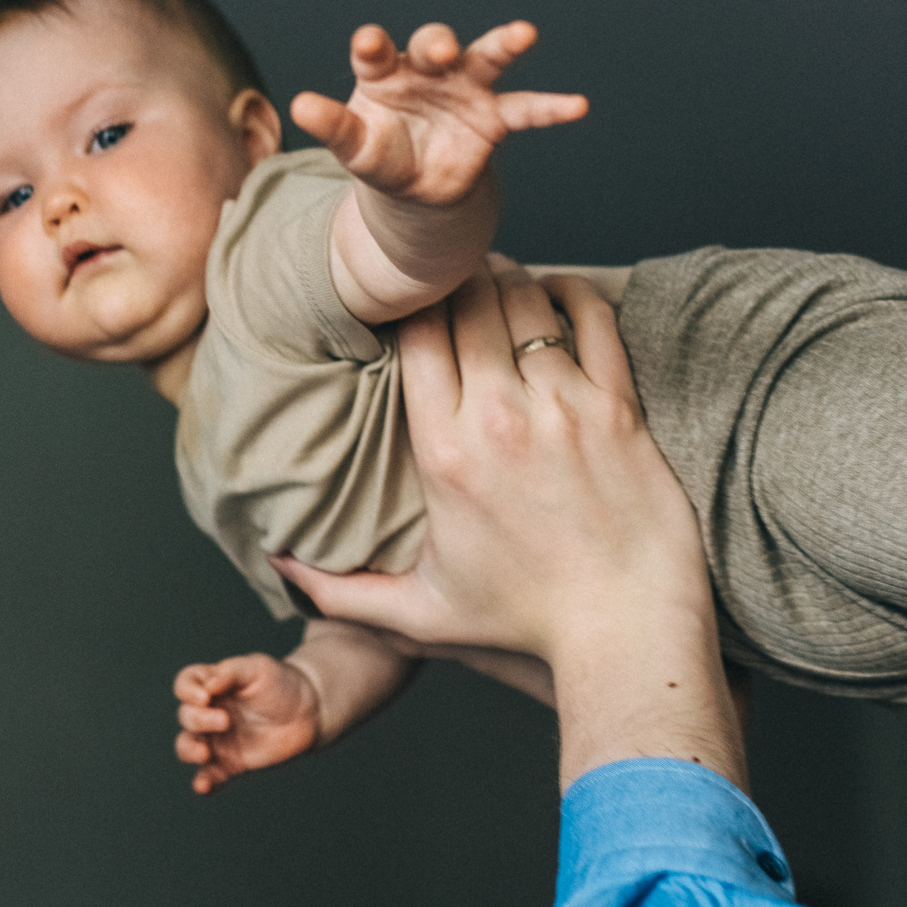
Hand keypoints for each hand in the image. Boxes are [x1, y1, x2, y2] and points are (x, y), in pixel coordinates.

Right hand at [173, 654, 321, 794]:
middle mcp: (208, 712)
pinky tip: (203, 786)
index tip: (205, 697)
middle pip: (186, 716)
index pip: (184, 685)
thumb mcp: (258, 668)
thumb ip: (231, 672)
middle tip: (226, 721)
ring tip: (204, 754)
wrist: (307, 712)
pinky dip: (202, 783)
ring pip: (187, 747)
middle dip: (199, 720)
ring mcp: (217, 740)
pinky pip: (209, 776)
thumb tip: (208, 686)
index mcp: (211, 686)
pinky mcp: (230, 764)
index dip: (186, 691)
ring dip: (189, 750)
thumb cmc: (280, 683)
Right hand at [276, 263, 742, 789]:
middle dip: (456, 276)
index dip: (407, 300)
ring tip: (499, 280)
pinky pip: (594, 316)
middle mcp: (500, 418)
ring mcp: (564, 407)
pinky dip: (572, 293)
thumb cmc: (527, 625)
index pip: (414, 331)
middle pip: (466, 298)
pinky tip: (557, 295)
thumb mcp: (421, 612)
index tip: (407, 299)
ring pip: (525, 299)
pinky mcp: (619, 407)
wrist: (627, 632)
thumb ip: (341, 592)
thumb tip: (279, 566)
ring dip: (509, 280)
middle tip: (454, 274)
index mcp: (443, 453)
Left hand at [292, 22, 586, 207]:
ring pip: (487, 58)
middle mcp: (428, 71)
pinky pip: (526, 110)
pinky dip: (552, 108)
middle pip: (434, 45)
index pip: (377, 51)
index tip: (370, 43)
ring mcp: (465, 90)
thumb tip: (298, 104)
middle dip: (438, 44)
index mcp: (384, 73)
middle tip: (441, 50)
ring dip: (504, 44)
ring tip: (525, 33)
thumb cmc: (381, 155)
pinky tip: (578, 105)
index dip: (374, 45)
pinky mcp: (494, 118)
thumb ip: (334, 125)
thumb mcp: (355, 147)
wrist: (418, 186)